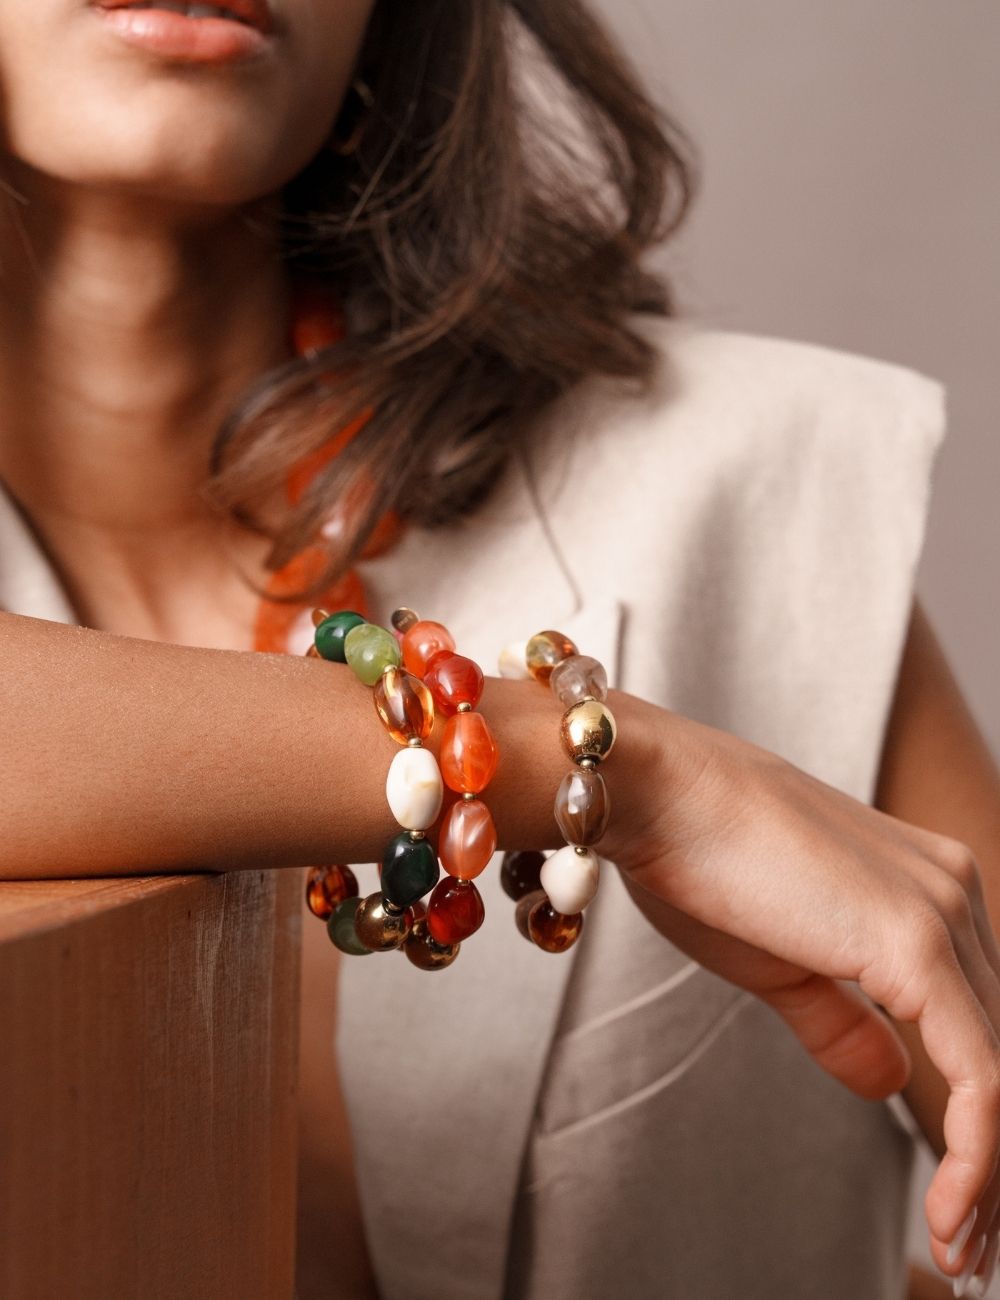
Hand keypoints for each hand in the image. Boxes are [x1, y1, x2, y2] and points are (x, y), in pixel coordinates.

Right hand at [603, 694, 999, 1286]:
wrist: (655, 791)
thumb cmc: (696, 861)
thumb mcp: (777, 962)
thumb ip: (842, 1020)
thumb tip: (892, 1083)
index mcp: (925, 887)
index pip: (982, 1019)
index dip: (983, 1120)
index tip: (961, 1205)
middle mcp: (953, 889)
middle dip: (997, 1163)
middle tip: (968, 1254)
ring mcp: (941, 909)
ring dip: (993, 1176)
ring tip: (962, 1257)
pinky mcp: (915, 940)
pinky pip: (980, 1071)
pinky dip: (978, 1156)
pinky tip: (952, 1217)